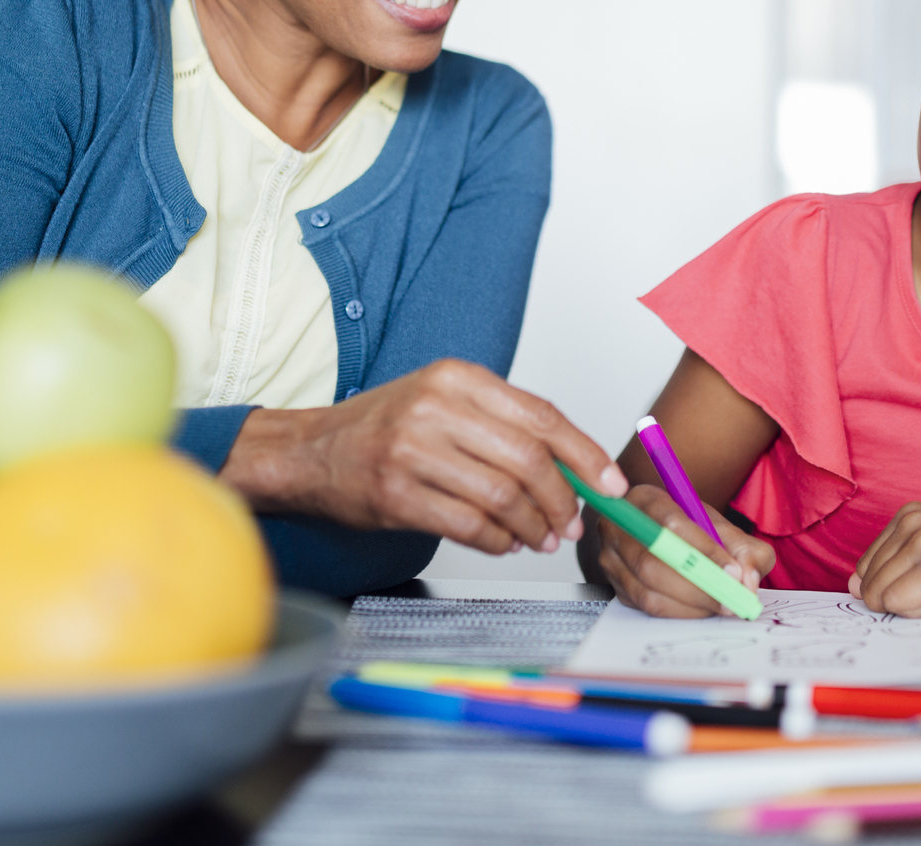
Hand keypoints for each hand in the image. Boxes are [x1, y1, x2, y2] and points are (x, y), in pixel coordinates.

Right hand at [223, 358, 625, 555]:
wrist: (310, 451)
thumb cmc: (386, 428)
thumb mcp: (445, 402)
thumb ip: (505, 426)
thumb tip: (576, 469)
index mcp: (457, 377)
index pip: (542, 416)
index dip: (585, 456)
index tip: (609, 485)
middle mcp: (435, 407)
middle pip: (529, 460)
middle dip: (563, 501)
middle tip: (572, 523)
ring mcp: (411, 450)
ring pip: (503, 497)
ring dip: (532, 527)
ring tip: (538, 537)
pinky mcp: (395, 494)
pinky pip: (469, 526)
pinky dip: (497, 542)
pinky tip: (503, 542)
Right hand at [597, 485, 774, 617]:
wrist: (679, 545)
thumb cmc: (701, 534)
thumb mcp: (728, 531)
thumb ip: (746, 551)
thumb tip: (747, 581)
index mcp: (645, 498)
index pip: (670, 523)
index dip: (702, 549)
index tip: (733, 571)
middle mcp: (619, 526)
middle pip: (652, 561)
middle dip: (698, 584)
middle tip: (731, 596)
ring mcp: (611, 559)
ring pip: (647, 589)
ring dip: (691, 603)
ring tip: (723, 604)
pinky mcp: (617, 587)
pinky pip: (646, 607)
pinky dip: (680, 612)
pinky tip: (703, 608)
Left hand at [851, 502, 920, 618]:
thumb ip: (898, 568)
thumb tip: (854, 586)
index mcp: (910, 515)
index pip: (866, 570)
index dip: (899, 590)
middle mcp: (913, 520)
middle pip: (868, 584)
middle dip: (904, 600)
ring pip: (880, 596)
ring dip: (917, 607)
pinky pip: (899, 605)